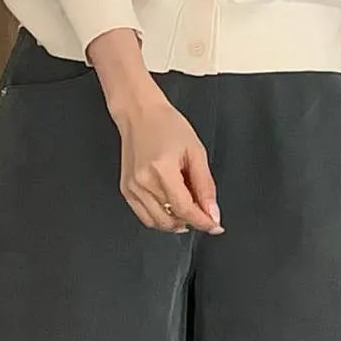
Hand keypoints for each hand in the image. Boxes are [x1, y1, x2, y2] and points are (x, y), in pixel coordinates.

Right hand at [113, 86, 223, 234]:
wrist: (140, 114)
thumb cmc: (167, 126)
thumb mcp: (196, 152)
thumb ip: (205, 186)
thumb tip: (212, 213)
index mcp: (161, 170)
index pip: (184, 209)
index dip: (202, 221)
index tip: (214, 226)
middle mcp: (143, 182)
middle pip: (170, 219)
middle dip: (191, 222)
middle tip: (203, 212)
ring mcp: (132, 188)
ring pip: (157, 222)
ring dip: (176, 222)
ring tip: (187, 208)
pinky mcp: (126, 190)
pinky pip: (145, 216)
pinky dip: (161, 218)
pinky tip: (171, 208)